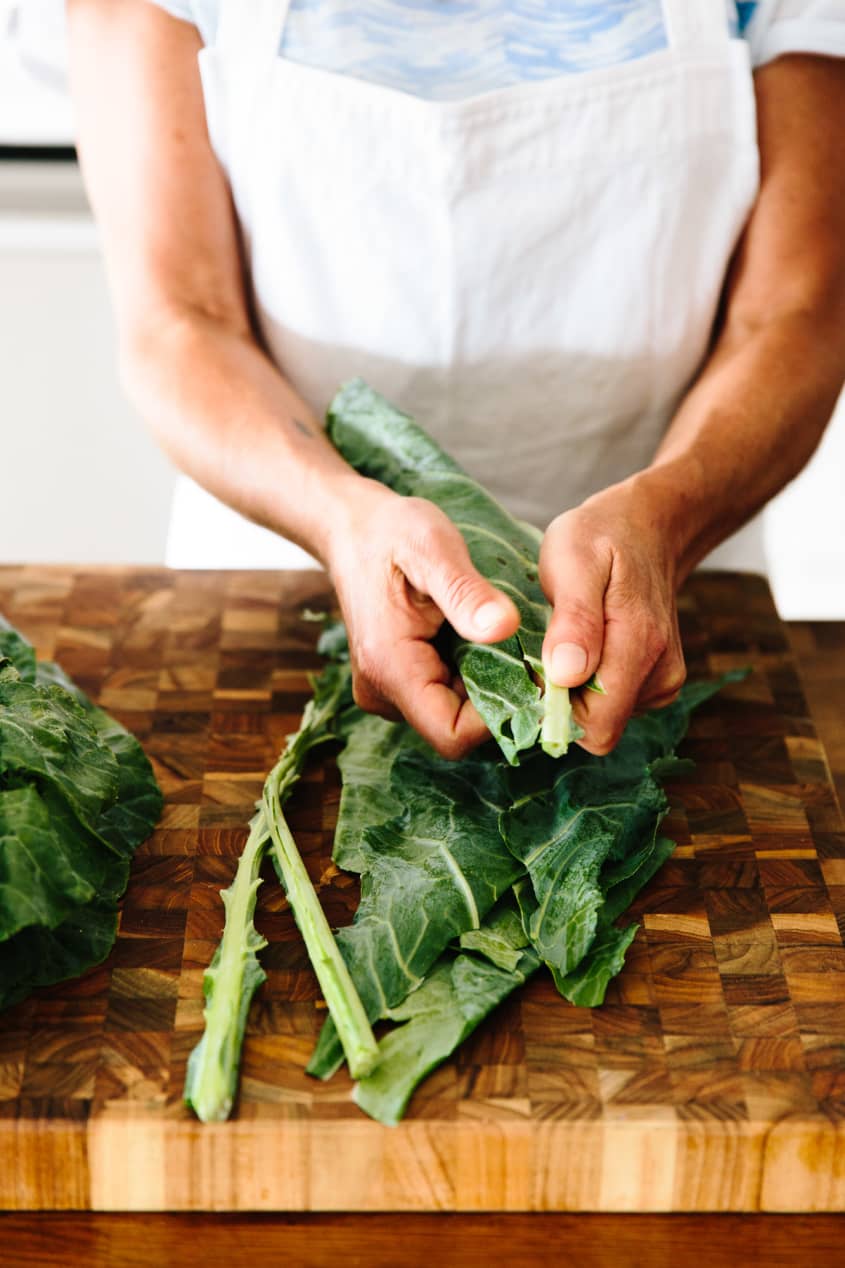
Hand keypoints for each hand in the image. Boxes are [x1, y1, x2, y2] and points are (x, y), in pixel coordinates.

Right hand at [326, 479, 519, 758]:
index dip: (499, 718)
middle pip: (455, 729)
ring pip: (452, 714)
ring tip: (502, 638)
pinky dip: (471, 675)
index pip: (451, 735)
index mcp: (390, 668)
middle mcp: (382, 692)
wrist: (352, 527)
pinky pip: (443, 696)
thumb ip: (465, 592)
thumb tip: (505, 627)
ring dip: (486, 685)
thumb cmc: (391, 532)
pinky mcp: (396, 682)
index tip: (534, 678)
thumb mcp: (433, 548)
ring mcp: (387, 690)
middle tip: (528, 652)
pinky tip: (479, 638)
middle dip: (498, 698)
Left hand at [540, 477, 686, 754]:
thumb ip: (574, 620)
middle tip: (545, 648)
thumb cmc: (602, 537)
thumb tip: (566, 675)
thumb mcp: (573, 561)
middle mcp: (661, 673)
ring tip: (567, 639)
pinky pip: (613, 705)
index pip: (595, 726)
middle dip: (563, 702)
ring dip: (576, 691)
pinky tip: (585, 645)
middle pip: (598, 728)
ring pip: (604, 718)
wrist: (647, 527)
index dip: (555, 709)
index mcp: (640, 644)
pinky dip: (591, 684)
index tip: (534, 670)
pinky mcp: (658, 682)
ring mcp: (663, 681)